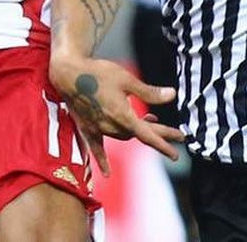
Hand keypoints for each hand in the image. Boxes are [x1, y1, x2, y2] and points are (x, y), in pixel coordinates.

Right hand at [49, 55, 184, 176]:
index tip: (176, 154)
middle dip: (158, 134)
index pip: (148, 135)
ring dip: (137, 132)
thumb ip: (149, 92)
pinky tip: (107, 173)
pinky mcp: (87, 128)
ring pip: (123, 136)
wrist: (69, 74)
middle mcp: (111, 127)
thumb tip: (172, 95)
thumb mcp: (127, 80)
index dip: (164, 143)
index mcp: (123, 116)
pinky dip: (103, 160)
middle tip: (177, 134)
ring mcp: (98, 129)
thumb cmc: (99, 73)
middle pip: (139, 135)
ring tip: (150, 119)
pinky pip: (97, 149)